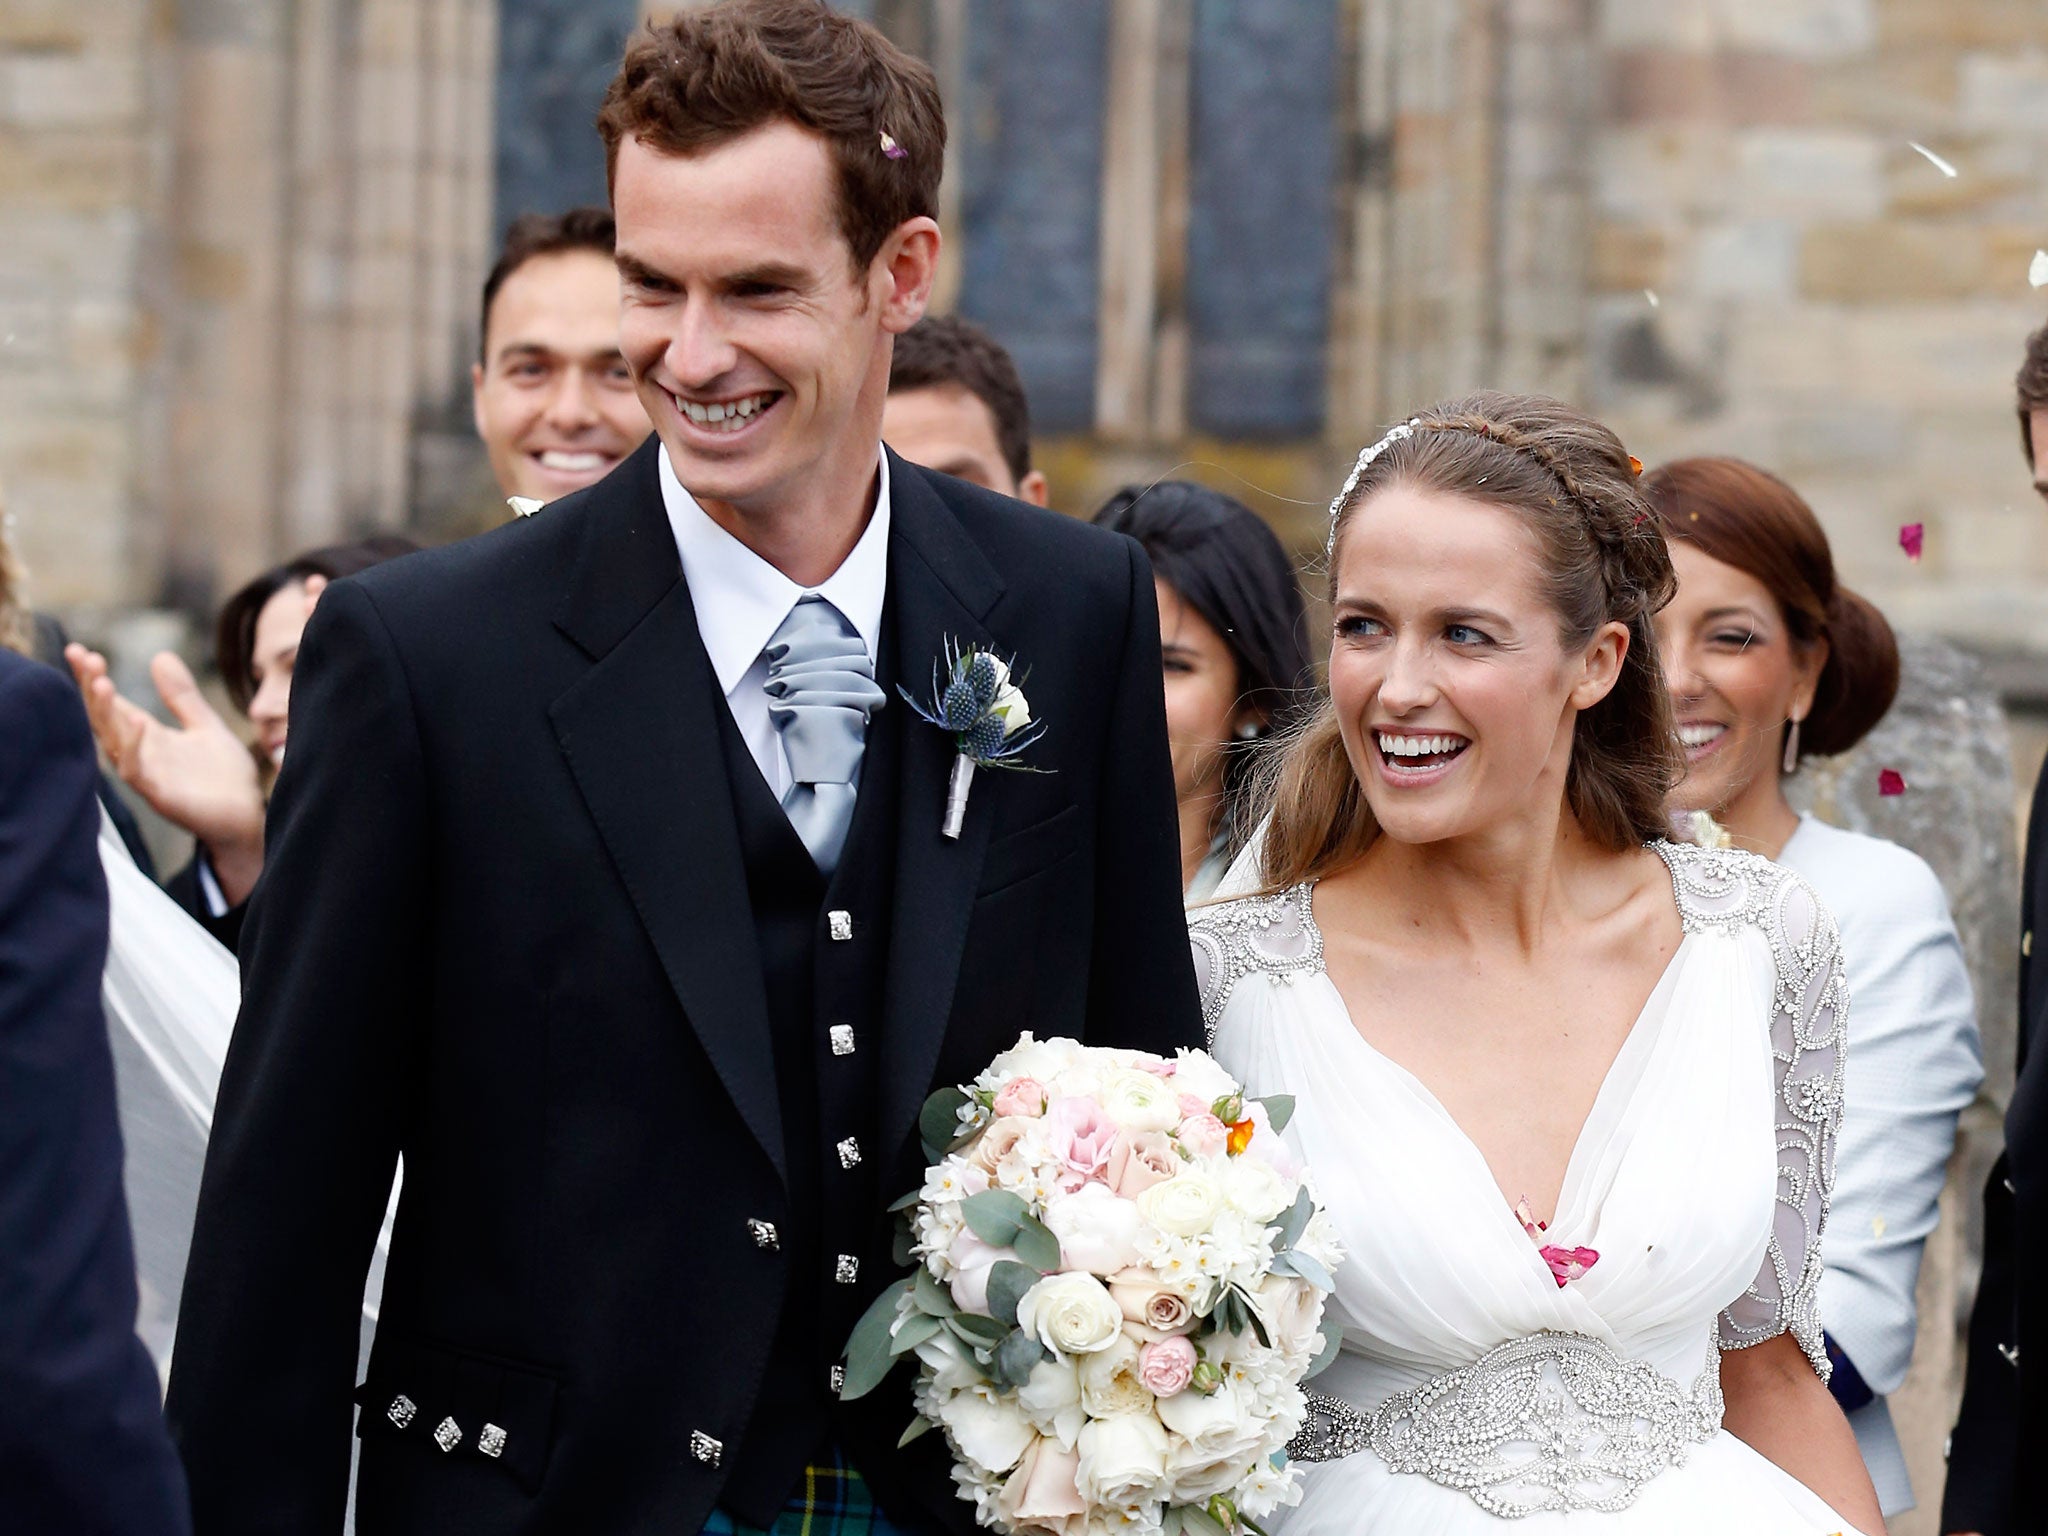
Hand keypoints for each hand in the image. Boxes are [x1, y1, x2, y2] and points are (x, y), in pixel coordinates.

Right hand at [65, 643, 266, 903]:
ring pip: (113, 743)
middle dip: (92, 689)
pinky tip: (137, 722)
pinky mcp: (161, 796)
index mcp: (147, 737)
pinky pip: (136, 772)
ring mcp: (147, 776)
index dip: (92, 679)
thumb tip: (159, 656)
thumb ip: (182, 696)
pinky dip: (133, 748)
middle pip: (104, 719)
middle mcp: (139, 754)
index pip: (111, 704)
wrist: (248, 816)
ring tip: (102, 683)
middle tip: (84, 658)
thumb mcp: (204, 725)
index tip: (77, 650)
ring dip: (105, 714)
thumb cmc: (224, 777)